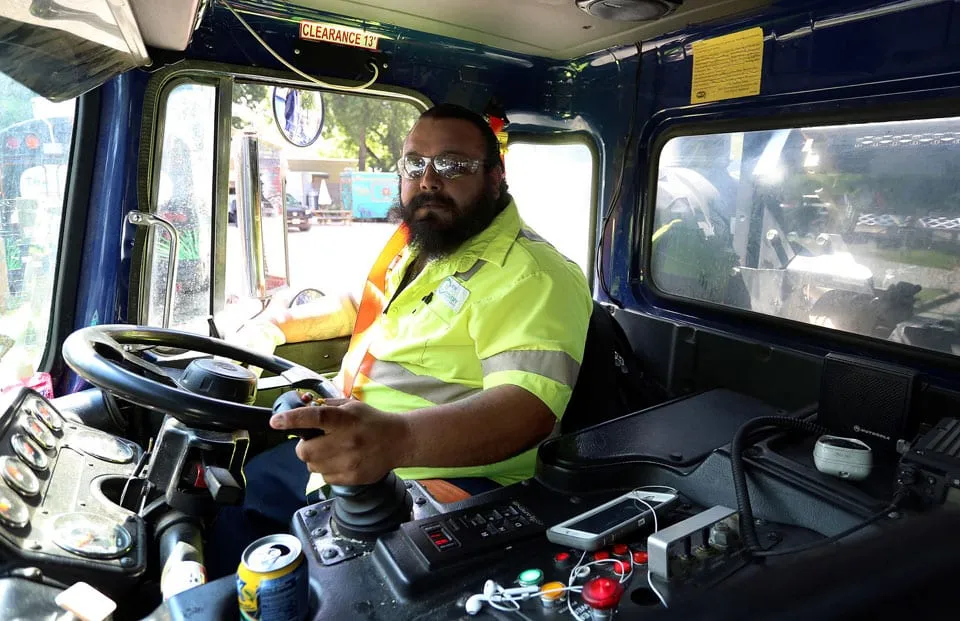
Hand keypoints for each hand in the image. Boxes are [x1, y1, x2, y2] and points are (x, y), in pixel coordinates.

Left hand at [269, 399, 409, 485]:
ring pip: (312, 467)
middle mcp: (346, 441)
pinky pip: (325, 478)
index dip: (292, 419)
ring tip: (332, 451)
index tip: (276, 421)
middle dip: (304, 447)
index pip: (314, 417)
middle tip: (314, 441)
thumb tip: (302, 406)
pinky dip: (327, 470)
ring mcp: (349, 462)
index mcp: (344, 419)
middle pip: (304, 451)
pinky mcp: (352, 478)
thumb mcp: (351, 406)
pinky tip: (341, 461)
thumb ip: (326, 406)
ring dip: (315, 459)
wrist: (399, 441)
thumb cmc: (372, 422)